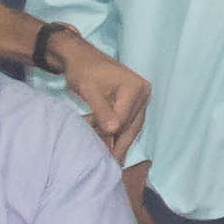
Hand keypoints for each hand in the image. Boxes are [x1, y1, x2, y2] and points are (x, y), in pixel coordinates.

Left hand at [53, 34, 150, 155]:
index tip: (94, 147)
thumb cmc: (83, 70)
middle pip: (131, 126)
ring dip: (116, 140)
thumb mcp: (89, 89)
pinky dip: (116, 133)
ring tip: (107, 158)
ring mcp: (140, 98)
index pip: (124, 119)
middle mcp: (143, 93)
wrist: (80, 58)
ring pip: (130, 127)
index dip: (109, 134)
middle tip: (108, 164)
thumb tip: (113, 130)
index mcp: (136, 88)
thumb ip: (101, 110)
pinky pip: (127, 122)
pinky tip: (108, 145)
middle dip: (117, 143)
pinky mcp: (133, 103)